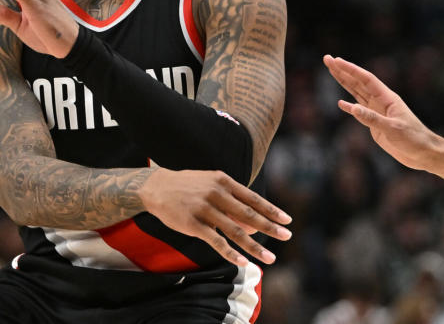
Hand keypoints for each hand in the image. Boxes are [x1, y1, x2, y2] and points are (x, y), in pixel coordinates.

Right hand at [139, 168, 291, 265]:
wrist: (156, 186)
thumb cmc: (188, 186)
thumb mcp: (211, 185)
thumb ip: (232, 202)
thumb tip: (254, 226)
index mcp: (223, 181)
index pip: (253, 198)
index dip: (271, 210)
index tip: (287, 220)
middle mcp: (216, 194)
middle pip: (248, 214)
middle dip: (270, 227)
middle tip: (287, 236)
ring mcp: (204, 209)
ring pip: (235, 231)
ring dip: (254, 246)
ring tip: (270, 257)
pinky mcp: (193, 224)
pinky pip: (216, 241)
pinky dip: (230, 252)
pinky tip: (243, 261)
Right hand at [323, 55, 440, 170]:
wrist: (425, 154)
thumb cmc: (414, 139)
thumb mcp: (393, 129)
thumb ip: (372, 118)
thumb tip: (351, 107)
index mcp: (387, 98)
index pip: (366, 79)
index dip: (350, 69)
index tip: (336, 60)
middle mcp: (381, 102)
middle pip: (358, 82)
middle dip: (343, 71)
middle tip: (327, 59)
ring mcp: (378, 112)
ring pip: (357, 93)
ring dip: (344, 83)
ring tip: (332, 71)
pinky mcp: (376, 124)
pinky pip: (359, 112)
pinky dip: (349, 107)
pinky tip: (340, 104)